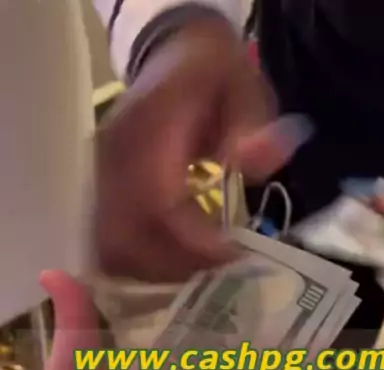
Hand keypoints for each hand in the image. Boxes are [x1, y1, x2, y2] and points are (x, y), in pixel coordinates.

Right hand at [94, 17, 303, 282]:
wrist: (172, 55)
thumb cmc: (213, 77)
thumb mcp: (244, 87)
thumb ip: (252, 123)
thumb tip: (253, 162)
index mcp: (147, 128)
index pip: (157, 200)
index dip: (192, 239)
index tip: (233, 254)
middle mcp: (112, 158)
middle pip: (123, 236)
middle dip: (173, 265)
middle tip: (218, 270)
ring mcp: (100, 179)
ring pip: (111, 248)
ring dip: (155, 270)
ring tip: (199, 270)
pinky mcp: (101, 195)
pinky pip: (110, 245)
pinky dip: (142, 264)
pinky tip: (177, 263)